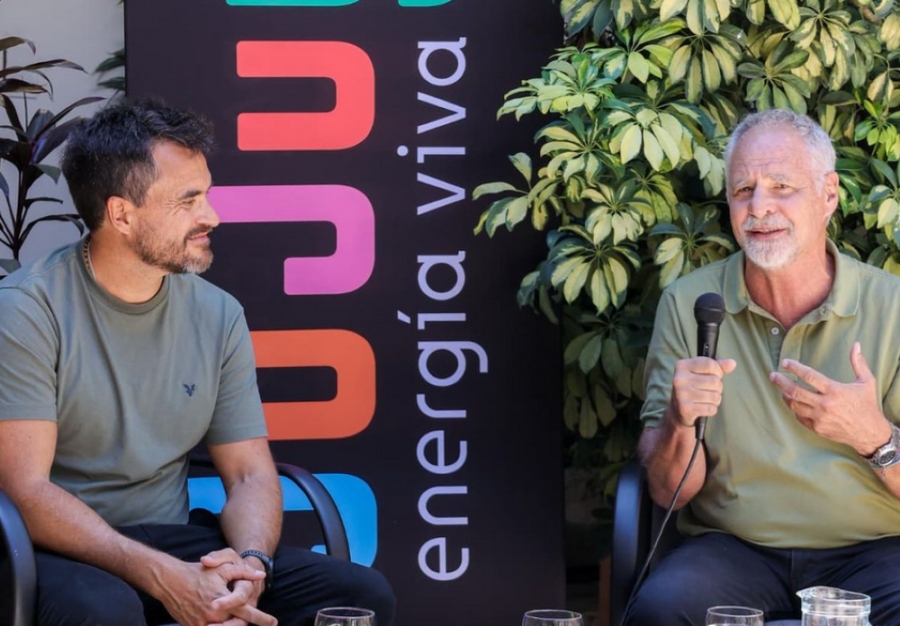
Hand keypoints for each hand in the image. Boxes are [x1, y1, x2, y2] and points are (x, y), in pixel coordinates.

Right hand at [157, 555, 273, 625]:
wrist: (170, 581)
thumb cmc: (199, 572)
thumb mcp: (223, 568)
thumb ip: (244, 572)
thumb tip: (261, 575)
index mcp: (223, 601)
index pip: (247, 612)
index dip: (261, 618)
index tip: (274, 622)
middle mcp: (213, 615)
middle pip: (236, 624)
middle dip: (245, 623)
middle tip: (265, 623)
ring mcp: (201, 623)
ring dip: (231, 625)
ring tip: (240, 622)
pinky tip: (223, 623)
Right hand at [669, 356, 736, 427]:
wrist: (677, 410)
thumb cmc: (693, 387)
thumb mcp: (702, 373)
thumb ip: (717, 366)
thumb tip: (732, 363)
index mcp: (682, 366)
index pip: (710, 364)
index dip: (718, 371)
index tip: (715, 375)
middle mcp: (679, 379)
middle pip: (714, 381)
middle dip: (717, 387)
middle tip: (708, 390)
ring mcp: (681, 394)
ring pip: (715, 396)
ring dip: (715, 399)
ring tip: (706, 399)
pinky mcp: (686, 408)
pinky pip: (711, 408)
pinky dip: (711, 409)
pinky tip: (703, 407)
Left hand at [768, 341, 891, 454]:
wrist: (870, 433)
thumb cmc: (867, 405)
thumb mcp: (867, 382)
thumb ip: (858, 363)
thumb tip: (856, 344)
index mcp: (835, 390)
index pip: (809, 376)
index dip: (795, 368)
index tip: (785, 362)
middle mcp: (825, 404)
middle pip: (795, 391)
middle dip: (781, 382)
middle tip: (772, 375)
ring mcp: (819, 418)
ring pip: (794, 405)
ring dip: (785, 395)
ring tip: (781, 389)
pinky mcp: (817, 428)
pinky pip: (799, 417)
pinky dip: (795, 409)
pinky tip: (794, 402)